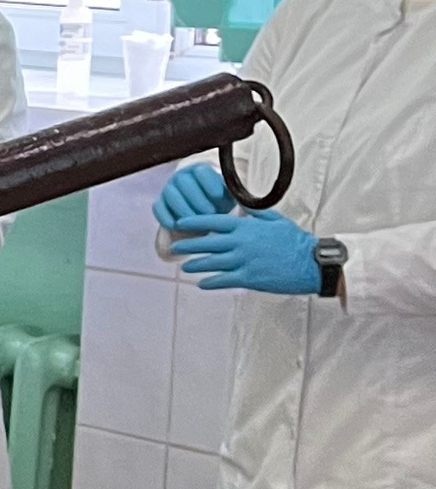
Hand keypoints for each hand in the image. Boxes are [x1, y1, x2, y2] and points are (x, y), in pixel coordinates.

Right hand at [156, 162, 230, 230]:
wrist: (202, 219)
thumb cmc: (218, 205)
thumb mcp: (228, 198)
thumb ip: (232, 193)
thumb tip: (242, 195)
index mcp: (200, 171)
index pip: (202, 172)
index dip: (209, 184)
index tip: (218, 196)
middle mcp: (182, 177)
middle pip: (184, 182)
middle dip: (197, 198)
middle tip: (209, 213)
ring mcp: (169, 189)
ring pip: (171, 194)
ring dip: (183, 208)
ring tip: (196, 221)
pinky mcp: (159, 203)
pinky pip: (158, 207)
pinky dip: (165, 216)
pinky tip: (175, 226)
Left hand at [176, 209, 322, 294]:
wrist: (312, 263)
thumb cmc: (296, 241)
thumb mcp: (276, 219)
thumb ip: (255, 213)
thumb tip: (241, 205)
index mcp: (247, 227)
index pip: (214, 222)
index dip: (194, 222)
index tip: (180, 223)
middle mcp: (242, 243)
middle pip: (208, 243)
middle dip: (189, 245)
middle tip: (175, 248)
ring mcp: (245, 261)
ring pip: (212, 263)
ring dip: (196, 265)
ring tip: (185, 266)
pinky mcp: (250, 278)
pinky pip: (224, 280)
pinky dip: (211, 282)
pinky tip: (201, 284)